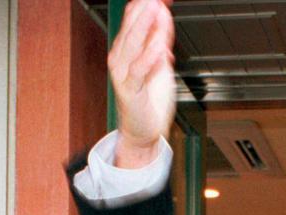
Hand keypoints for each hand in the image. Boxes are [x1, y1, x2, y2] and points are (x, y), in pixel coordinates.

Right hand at [109, 0, 175, 167]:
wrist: (143, 132)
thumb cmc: (149, 100)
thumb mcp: (160, 63)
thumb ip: (161, 39)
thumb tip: (165, 15)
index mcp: (125, 50)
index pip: (132, 19)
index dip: (145, 5)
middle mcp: (120, 59)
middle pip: (131, 28)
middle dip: (144, 10)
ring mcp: (123, 75)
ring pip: (132, 46)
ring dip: (144, 26)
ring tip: (155, 10)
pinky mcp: (131, 91)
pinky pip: (139, 71)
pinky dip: (150, 58)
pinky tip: (159, 47)